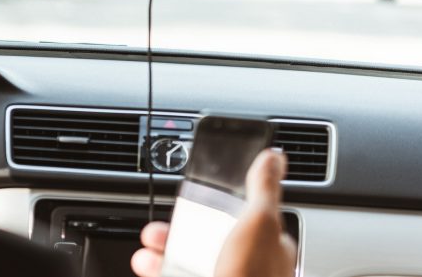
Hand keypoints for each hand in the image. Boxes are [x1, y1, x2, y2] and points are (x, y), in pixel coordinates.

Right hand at [131, 149, 296, 276]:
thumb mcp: (258, 223)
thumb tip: (274, 156)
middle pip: (211, 239)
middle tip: (160, 227)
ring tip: (147, 249)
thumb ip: (263, 188)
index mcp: (269, 247)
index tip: (195, 194)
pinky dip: (161, 270)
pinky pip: (179, 275)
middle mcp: (250, 269)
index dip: (218, 202)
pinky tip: (149, 266)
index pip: (244, 215)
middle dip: (181, 228)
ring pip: (191, 261)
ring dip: (165, 251)